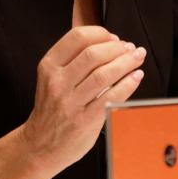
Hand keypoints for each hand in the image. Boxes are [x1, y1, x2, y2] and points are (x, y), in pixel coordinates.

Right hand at [0, 26, 144, 178]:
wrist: (40, 145)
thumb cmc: (51, 109)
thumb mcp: (51, 78)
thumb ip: (72, 59)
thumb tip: (108, 41)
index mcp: (49, 66)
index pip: (77, 37)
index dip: (101, 33)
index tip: (114, 37)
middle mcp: (58, 82)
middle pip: (93, 54)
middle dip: (117, 47)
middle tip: (130, 47)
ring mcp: (71, 102)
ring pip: (104, 74)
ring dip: (126, 62)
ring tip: (137, 57)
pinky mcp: (85, 120)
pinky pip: (112, 97)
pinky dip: (128, 83)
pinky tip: (136, 76)